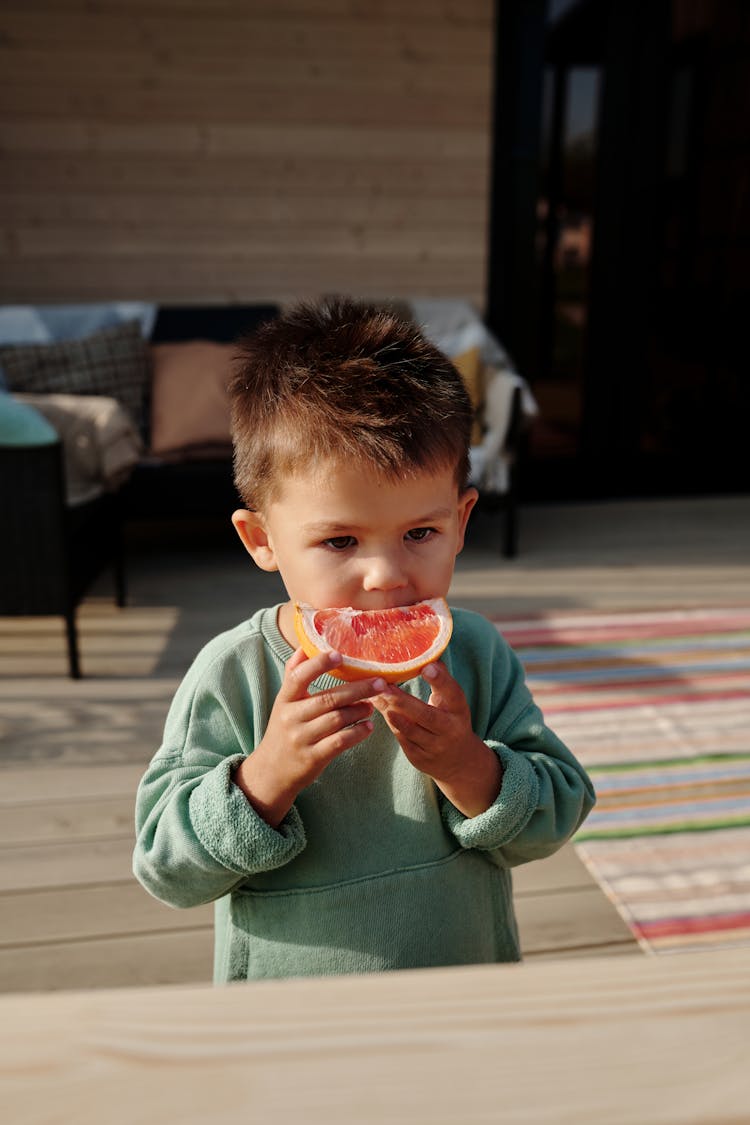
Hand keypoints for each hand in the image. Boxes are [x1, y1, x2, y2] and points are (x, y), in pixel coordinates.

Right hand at [233, 648, 384, 826]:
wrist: (271, 772)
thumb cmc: (283, 729)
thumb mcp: (283, 702)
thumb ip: (293, 673)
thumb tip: (305, 643)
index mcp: (284, 699)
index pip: (298, 676)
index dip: (318, 664)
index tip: (340, 654)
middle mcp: (291, 717)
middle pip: (328, 698)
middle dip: (357, 689)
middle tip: (379, 682)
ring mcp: (301, 739)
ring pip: (337, 719)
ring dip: (359, 710)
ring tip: (371, 706)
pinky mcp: (313, 758)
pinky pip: (340, 742)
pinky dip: (357, 733)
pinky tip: (368, 727)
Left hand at [371, 661, 502, 817]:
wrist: (458, 760)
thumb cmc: (450, 718)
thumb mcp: (451, 700)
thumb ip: (440, 679)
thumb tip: (426, 651)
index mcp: (458, 709)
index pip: (452, 692)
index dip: (440, 680)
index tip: (426, 667)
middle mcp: (450, 729)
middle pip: (426, 715)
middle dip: (403, 701)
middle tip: (383, 685)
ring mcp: (435, 746)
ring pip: (410, 730)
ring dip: (391, 712)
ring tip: (375, 696)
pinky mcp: (420, 758)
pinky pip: (402, 739)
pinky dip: (389, 724)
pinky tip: (378, 709)